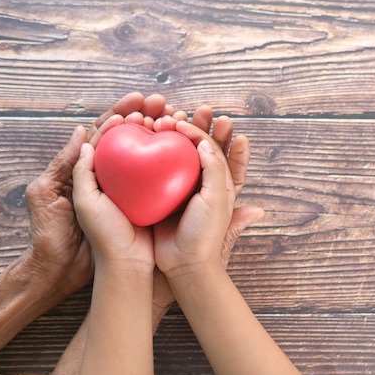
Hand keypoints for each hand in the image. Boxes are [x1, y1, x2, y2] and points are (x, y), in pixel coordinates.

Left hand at [22, 93, 177, 296]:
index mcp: (88, 170)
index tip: (140, 100)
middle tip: (164, 104)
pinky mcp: (147, 202)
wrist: (91, 270)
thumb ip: (72, 167)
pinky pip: (161, 176)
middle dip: (147, 116)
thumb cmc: (63, 235)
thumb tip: (82, 133)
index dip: (121, 113)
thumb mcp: (56, 197)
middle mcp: (111, 176)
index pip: (104, 133)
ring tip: (177, 119)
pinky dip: (172, 160)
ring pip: (148, 153)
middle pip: (130, 138)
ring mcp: (131, 189)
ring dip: (162, 134)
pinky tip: (184, 148)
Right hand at [153, 115, 258, 281]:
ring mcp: (179, 187)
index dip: (223, 134)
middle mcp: (201, 182)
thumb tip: (204, 140)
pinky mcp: (159, 194)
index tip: (219, 120)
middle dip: (201, 126)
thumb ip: (215, 168)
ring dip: (176, 134)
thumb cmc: (204, 232)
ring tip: (171, 118)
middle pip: (202, 147)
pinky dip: (154, 151)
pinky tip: (150, 135)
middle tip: (198, 110)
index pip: (224, 152)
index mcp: (221, 184)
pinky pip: (156, 167)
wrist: (182, 264)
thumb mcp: (216, 198)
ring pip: (178, 153)